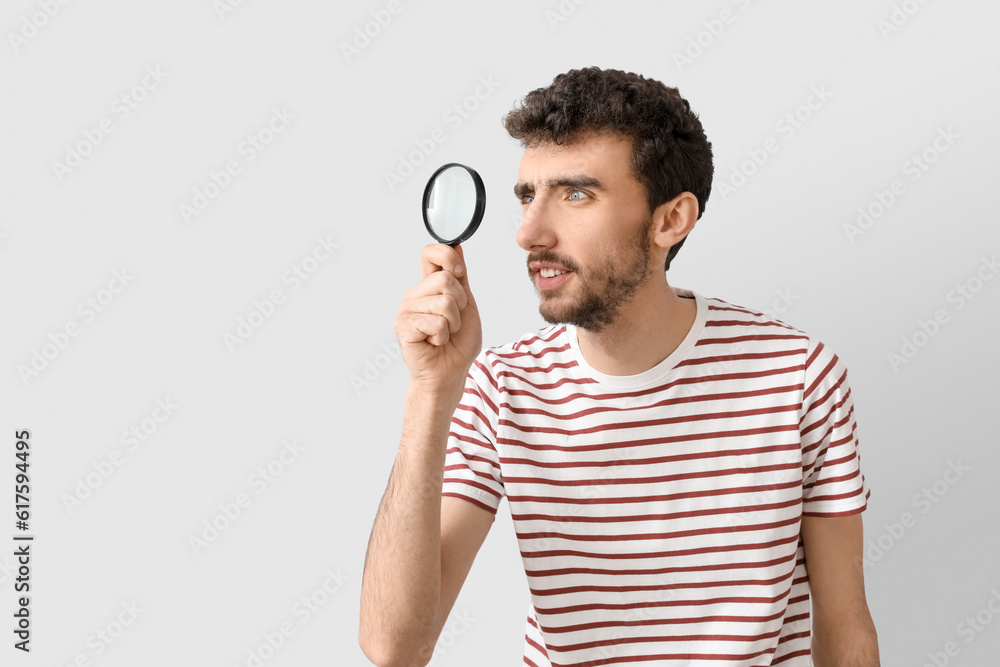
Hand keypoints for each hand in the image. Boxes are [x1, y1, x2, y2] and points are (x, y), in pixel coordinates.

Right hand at [394, 244, 482, 396]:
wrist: (450, 373)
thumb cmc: (458, 343)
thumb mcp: (467, 305)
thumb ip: (460, 278)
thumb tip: (457, 246)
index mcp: (428, 286)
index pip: (430, 253)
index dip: (447, 257)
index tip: (459, 274)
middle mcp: (414, 295)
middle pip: (445, 279)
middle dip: (460, 304)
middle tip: (453, 322)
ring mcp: (406, 309)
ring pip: (444, 303)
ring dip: (453, 324)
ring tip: (444, 334)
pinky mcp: (403, 326)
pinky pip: (435, 322)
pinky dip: (443, 336)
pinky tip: (434, 342)